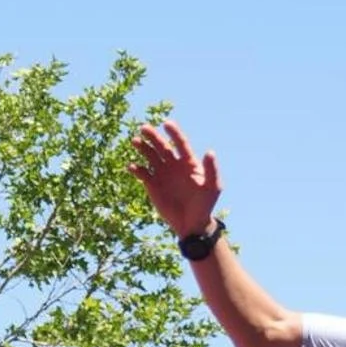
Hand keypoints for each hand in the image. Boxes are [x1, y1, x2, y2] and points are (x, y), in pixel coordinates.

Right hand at [132, 117, 220, 241]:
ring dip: (142, 148)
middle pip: (162, 146)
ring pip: (150, 156)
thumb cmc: (204, 204)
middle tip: (144, 128)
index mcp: (188, 162)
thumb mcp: (212, 187)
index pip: (180, 143)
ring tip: (135, 141)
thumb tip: (210, 152)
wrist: (191, 222)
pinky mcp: (152, 185)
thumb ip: (211, 170)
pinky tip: (132, 166)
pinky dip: (136, 169)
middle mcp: (173, 164)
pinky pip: (142, 173)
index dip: (174, 133)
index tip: (167, 124)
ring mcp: (162, 173)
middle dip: (153, 136)